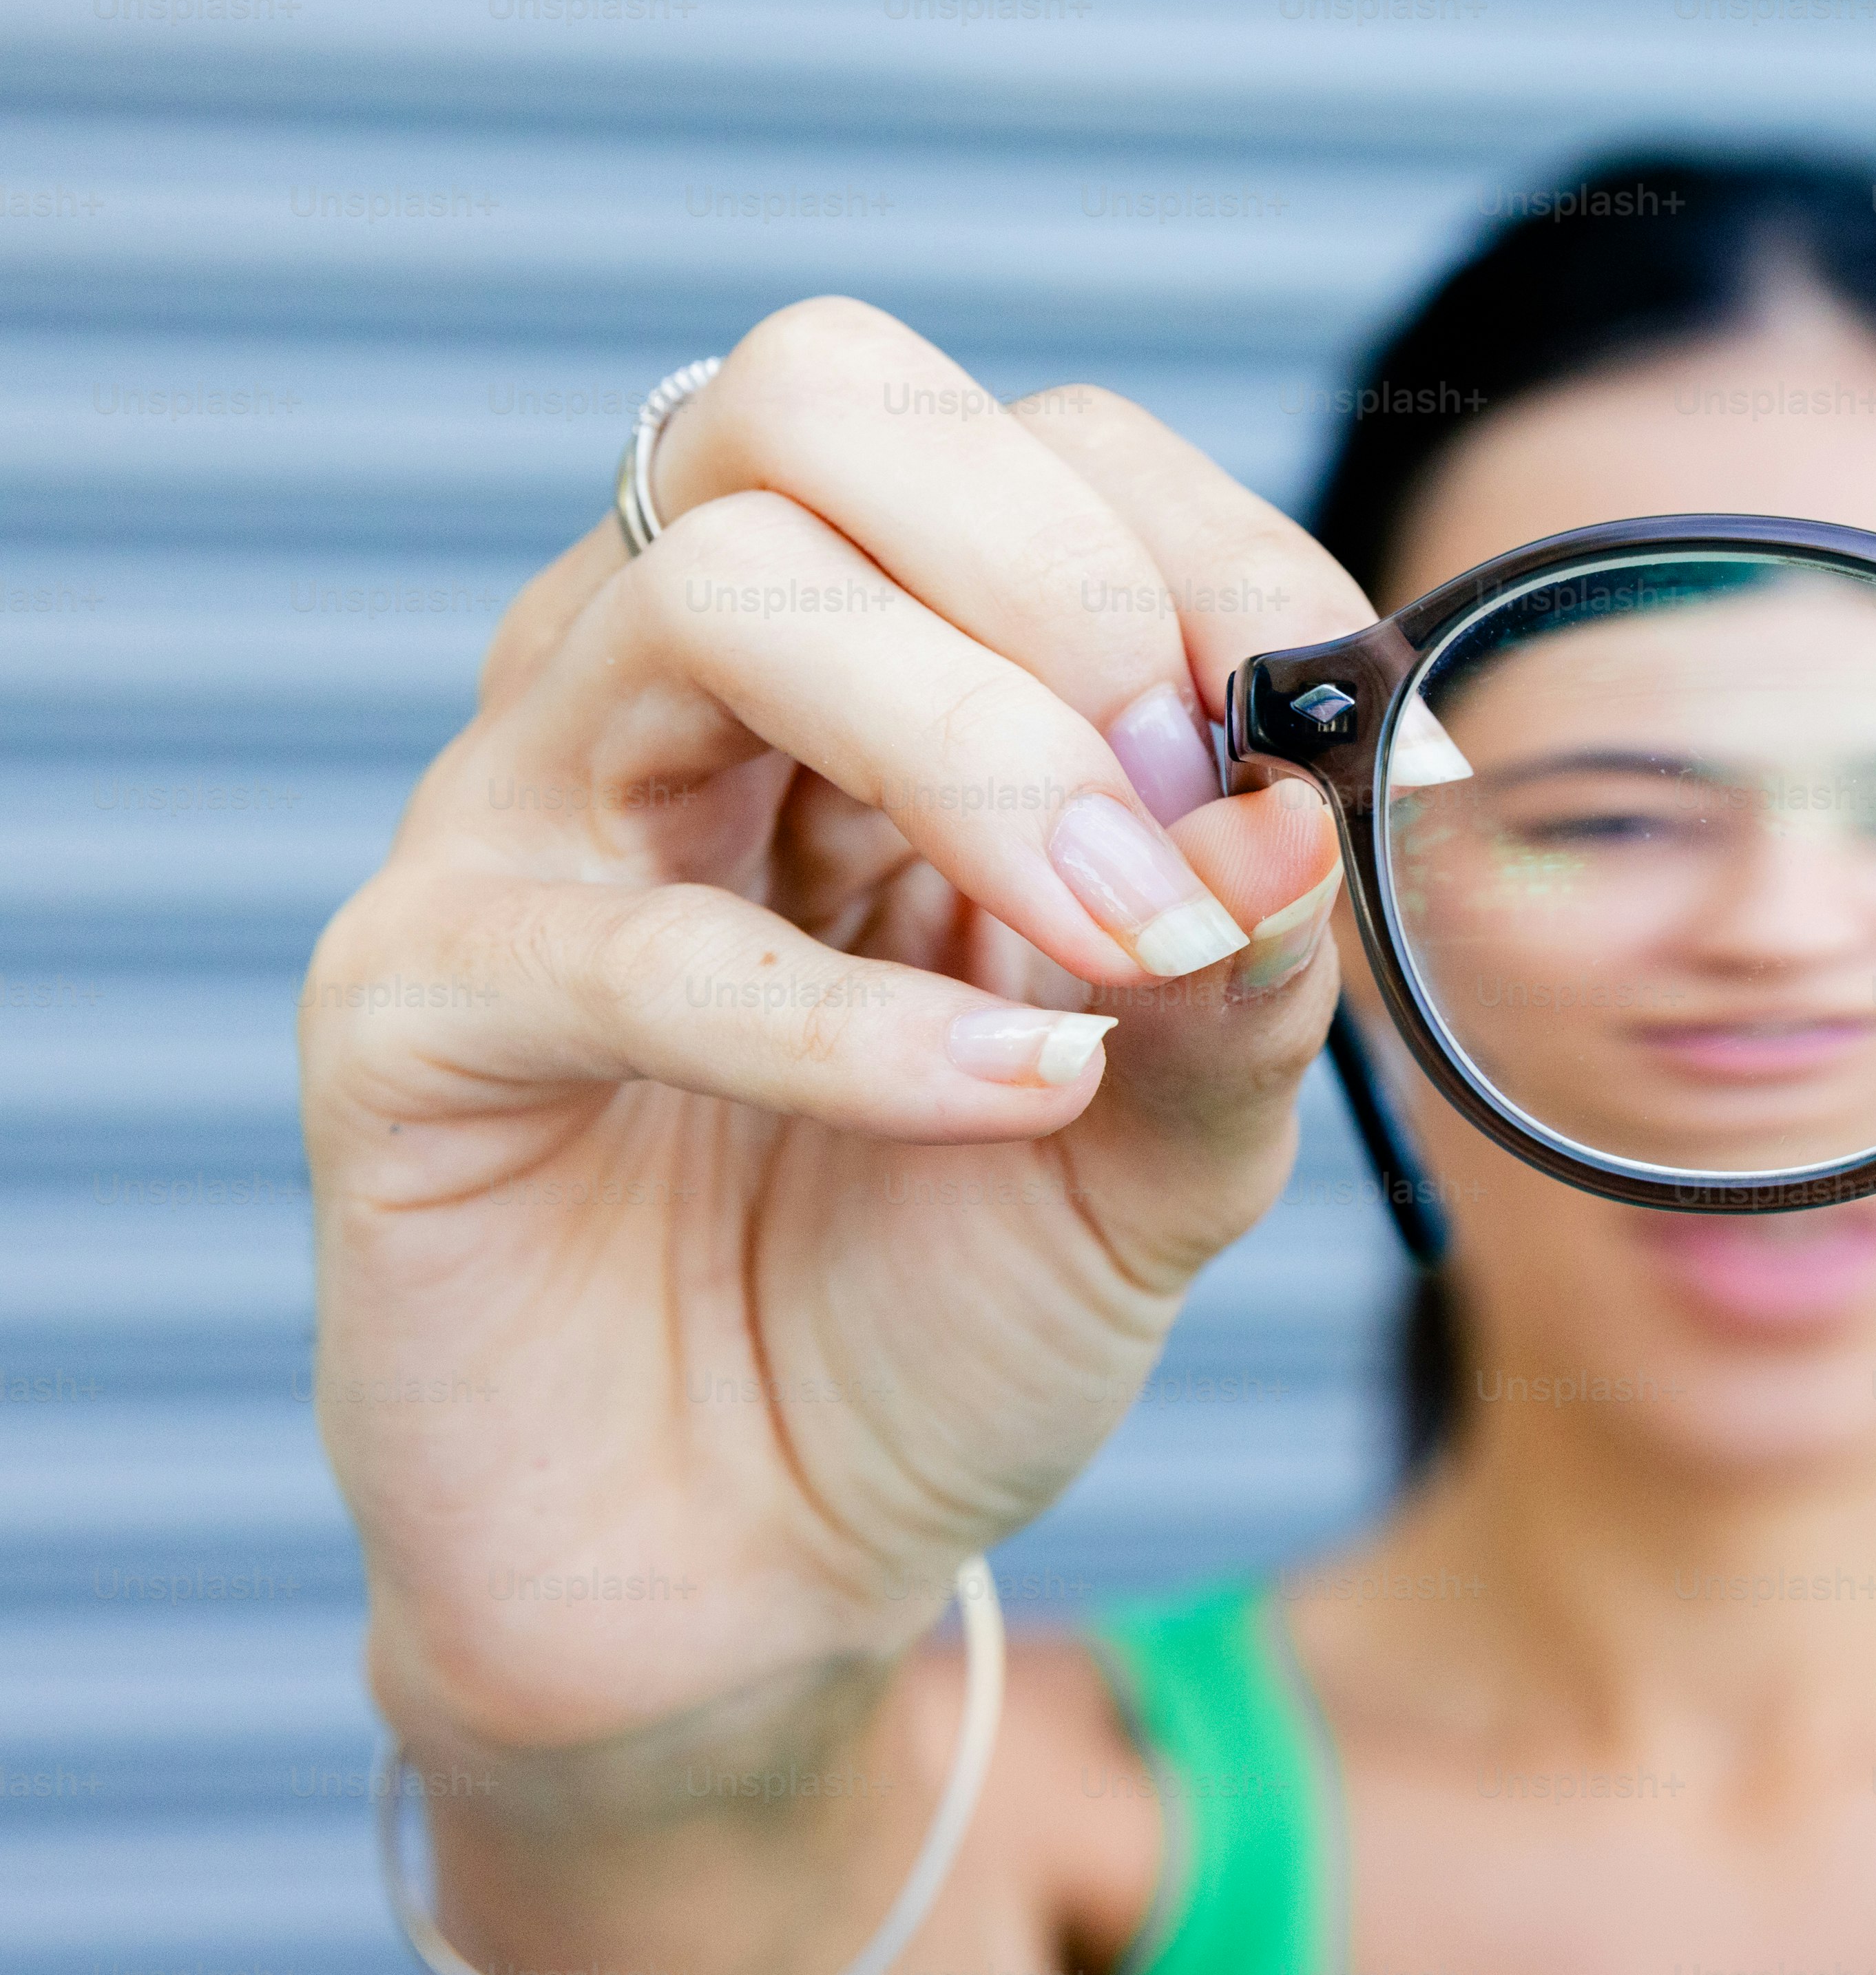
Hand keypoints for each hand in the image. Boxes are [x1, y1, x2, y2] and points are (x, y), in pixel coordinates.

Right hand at [301, 298, 1354, 1756]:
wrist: (758, 1570)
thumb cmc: (940, 1307)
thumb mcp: (1173, 1137)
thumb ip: (1252, 971)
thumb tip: (1308, 803)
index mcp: (864, 664)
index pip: (1024, 443)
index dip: (1211, 550)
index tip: (1362, 733)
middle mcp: (670, 684)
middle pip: (818, 404)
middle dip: (1063, 577)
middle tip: (1192, 801)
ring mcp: (518, 821)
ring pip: (717, 597)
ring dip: (979, 751)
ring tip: (1123, 944)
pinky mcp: (414, 1007)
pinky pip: (625, 942)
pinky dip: (854, 1021)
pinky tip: (1012, 1098)